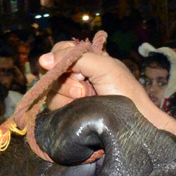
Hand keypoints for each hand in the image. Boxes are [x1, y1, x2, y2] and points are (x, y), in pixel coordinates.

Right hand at [39, 39, 175, 175]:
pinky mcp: (69, 113)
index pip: (61, 51)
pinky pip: (53, 106)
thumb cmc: (126, 93)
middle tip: (84, 88)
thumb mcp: (105, 67)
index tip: (70, 67)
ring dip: (67, 93)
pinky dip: (65, 106)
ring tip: (86, 98)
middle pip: (52, 70)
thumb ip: (77, 58)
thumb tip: (42, 61)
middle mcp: (78, 76)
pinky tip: (80, 109)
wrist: (134, 124)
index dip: (59, 57)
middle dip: (66, 79)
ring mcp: (72, 96)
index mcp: (88, 60)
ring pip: (52, 89)